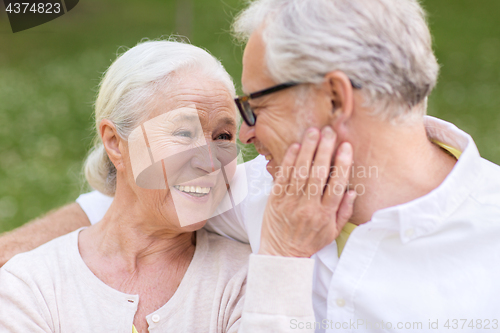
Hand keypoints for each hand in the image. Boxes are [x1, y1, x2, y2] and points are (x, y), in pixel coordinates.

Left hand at [259, 126, 355, 256]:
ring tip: (313, 132)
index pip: (336, 185)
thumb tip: (352, 191)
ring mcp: (290, 202)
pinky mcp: (275, 199)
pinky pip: (282, 177)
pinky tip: (295, 146)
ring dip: (307, 150)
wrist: (281, 253)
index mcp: (325, 214)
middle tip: (329, 131)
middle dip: (325, 150)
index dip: (342, 164)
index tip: (346, 147)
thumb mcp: (333, 232)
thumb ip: (344, 211)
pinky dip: (288, 161)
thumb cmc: (309, 241)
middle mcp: (308, 206)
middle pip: (318, 174)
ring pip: (300, 172)